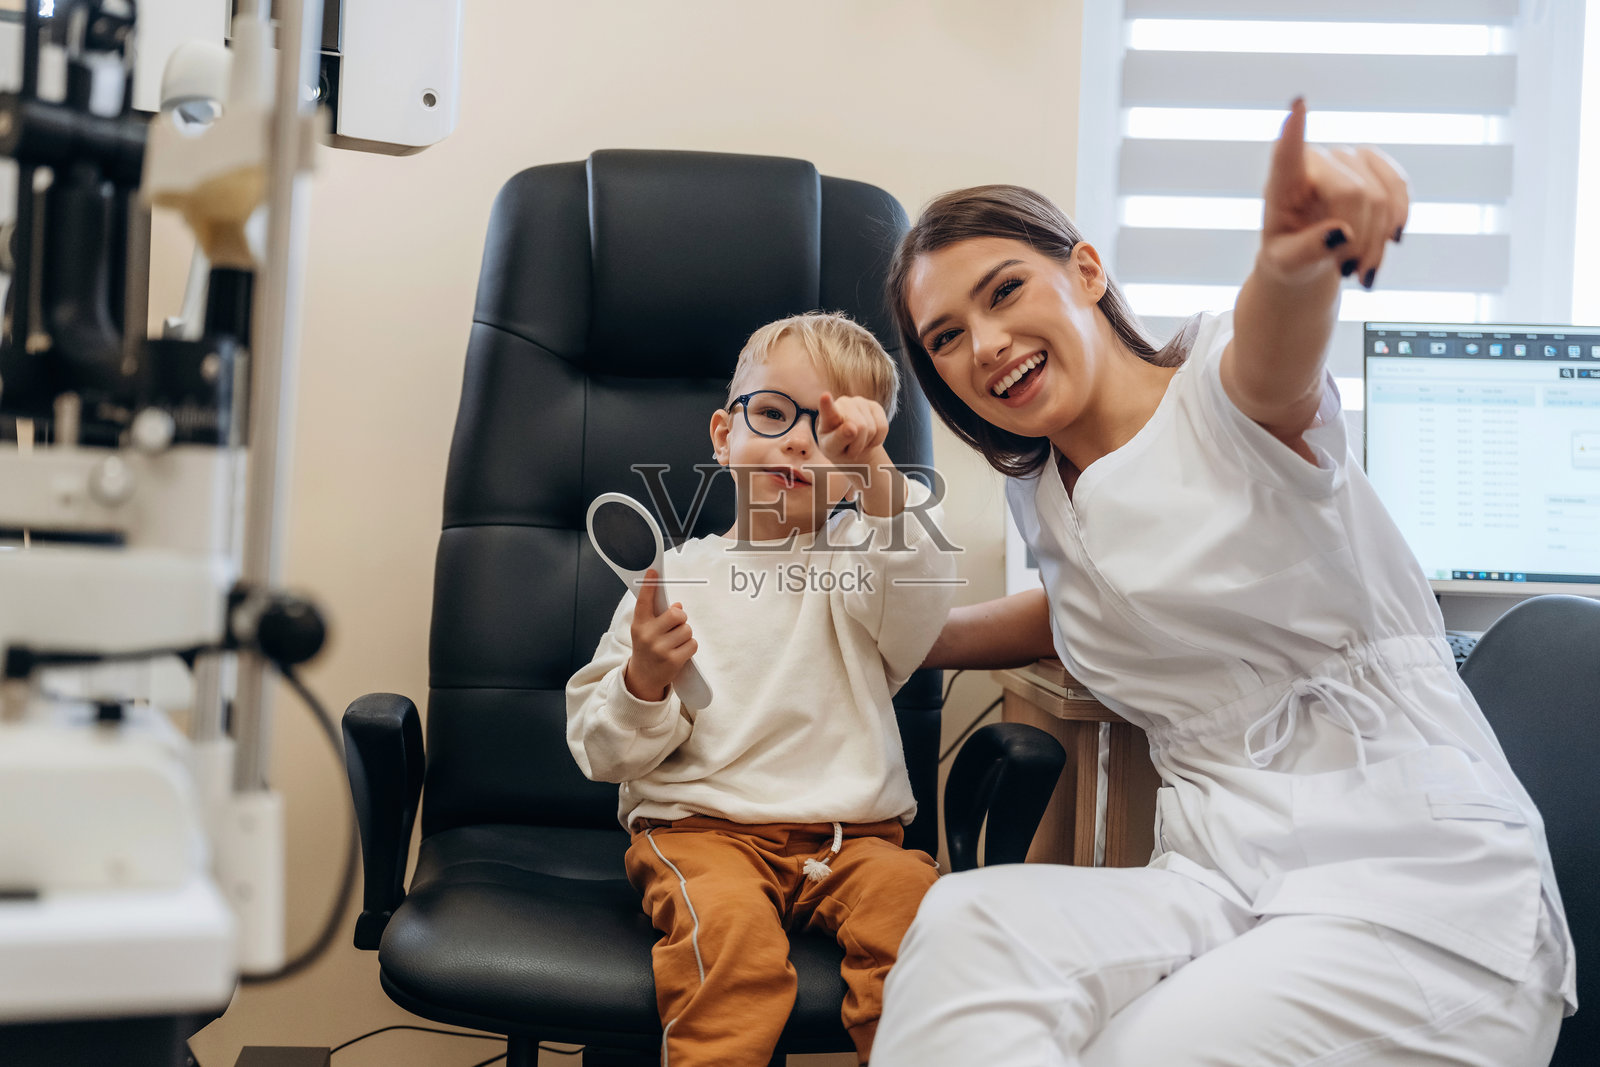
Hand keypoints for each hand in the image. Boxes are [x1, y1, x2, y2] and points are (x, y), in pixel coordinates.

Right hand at [623, 569, 696, 700]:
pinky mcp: (672, 660)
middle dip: (681, 618)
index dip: (650, 585)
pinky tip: (680, 652)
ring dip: (685, 634)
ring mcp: (660, 648)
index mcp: (639, 624)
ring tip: (675, 643)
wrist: (643, 677)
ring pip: (687, 629)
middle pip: (676, 614)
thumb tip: (679, 606)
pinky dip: (690, 646)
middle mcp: (647, 635)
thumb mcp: (646, 631)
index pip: (644, 601)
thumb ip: (659, 616)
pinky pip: (692, 644)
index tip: (653, 572)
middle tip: (676, 625)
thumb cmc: (647, 648)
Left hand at [816, 393, 888, 465]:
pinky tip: (868, 438)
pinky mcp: (875, 406)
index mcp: (827, 416)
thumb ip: (838, 439)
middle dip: (857, 444)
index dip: (827, 403)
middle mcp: (843, 403)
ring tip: (857, 441)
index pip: (828, 409)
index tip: (825, 397)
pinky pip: (883, 428)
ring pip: (871, 429)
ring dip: (866, 442)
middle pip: (860, 427)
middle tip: (850, 447)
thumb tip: (853, 428)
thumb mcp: (833, 449)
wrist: (851, 445)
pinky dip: (877, 440)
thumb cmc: (837, 447)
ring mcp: (860, 402)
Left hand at [1259, 98, 1409, 290]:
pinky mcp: (1374, 164)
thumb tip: (1341, 233)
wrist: (1309, 257)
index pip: (1287, 154)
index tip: (1298, 104)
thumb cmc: (1289, 258)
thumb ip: (1306, 251)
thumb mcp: (1287, 265)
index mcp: (1282, 183)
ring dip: (1378, 241)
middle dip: (1358, 240)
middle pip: (1355, 194)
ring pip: (1381, 196)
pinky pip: (1399, 189)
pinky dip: (1397, 221)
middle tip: (1347, 272)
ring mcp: (1346, 158)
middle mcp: (1314, 160)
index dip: (1296, 131)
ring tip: (1361, 270)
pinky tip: (1389, 242)